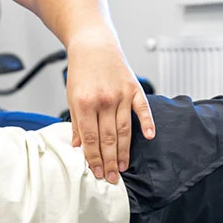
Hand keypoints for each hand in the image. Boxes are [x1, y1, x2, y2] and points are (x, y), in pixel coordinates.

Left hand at [65, 33, 154, 183]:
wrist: (93, 44)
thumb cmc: (81, 71)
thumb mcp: (72, 97)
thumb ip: (76, 122)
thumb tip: (78, 146)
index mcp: (84, 104)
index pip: (90, 139)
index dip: (94, 159)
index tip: (97, 173)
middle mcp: (103, 101)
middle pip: (108, 139)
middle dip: (109, 161)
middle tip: (111, 178)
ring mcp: (120, 94)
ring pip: (123, 129)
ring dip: (123, 151)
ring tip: (123, 167)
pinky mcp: (133, 88)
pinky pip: (142, 108)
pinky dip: (147, 123)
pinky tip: (150, 137)